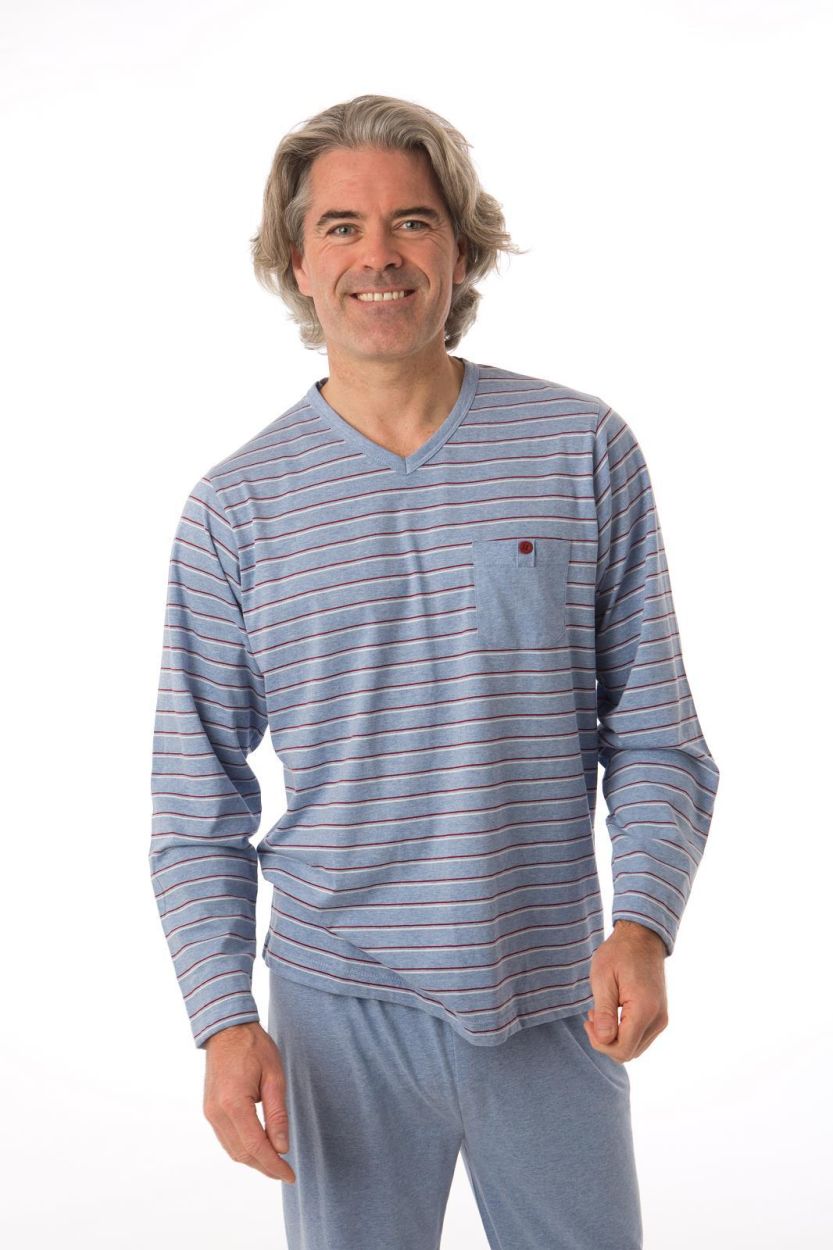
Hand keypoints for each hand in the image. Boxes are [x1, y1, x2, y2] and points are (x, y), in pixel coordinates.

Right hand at [203, 1021, 296, 1183]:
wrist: (227, 1029)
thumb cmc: (253, 1047)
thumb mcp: (274, 1076)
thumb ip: (277, 1114)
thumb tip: (282, 1147)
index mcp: (233, 1104)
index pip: (255, 1146)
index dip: (274, 1165)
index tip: (290, 1175)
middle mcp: (216, 1113)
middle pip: (242, 1153)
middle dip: (265, 1166)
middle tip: (286, 1172)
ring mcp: (209, 1113)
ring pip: (232, 1150)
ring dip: (254, 1160)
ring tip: (276, 1163)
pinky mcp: (209, 1110)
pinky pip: (226, 1139)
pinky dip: (243, 1149)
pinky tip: (259, 1148)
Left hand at [583, 920, 668, 1062]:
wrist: (642, 937)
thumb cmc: (619, 954)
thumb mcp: (603, 979)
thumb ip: (605, 1013)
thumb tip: (604, 1041)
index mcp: (644, 1010)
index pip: (622, 1050)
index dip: (600, 1043)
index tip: (589, 1020)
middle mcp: (658, 1019)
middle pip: (629, 1053)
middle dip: (606, 1041)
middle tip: (593, 1014)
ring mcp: (661, 1019)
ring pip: (635, 1048)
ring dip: (615, 1037)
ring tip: (601, 1011)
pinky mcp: (660, 1016)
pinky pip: (640, 1037)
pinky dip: (624, 1032)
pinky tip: (613, 1012)